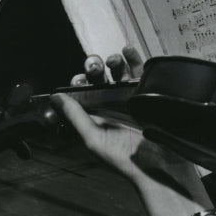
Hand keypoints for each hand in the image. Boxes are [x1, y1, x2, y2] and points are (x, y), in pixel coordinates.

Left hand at [52, 47, 208, 202]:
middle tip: (95, 68)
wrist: (159, 165)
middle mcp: (111, 105)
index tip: (78, 79)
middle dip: (95, 68)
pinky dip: (133, 57)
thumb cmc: (124, 158)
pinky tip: (127, 50)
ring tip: (112, 61)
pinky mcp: (148, 92)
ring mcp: (130, 97)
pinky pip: (140, 70)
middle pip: (100, 78)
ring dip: (113, 62)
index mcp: (95, 116)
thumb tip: (56, 97)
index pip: (82, 94)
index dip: (78, 83)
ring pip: (118, 71)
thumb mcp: (93, 139)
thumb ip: (75, 117)